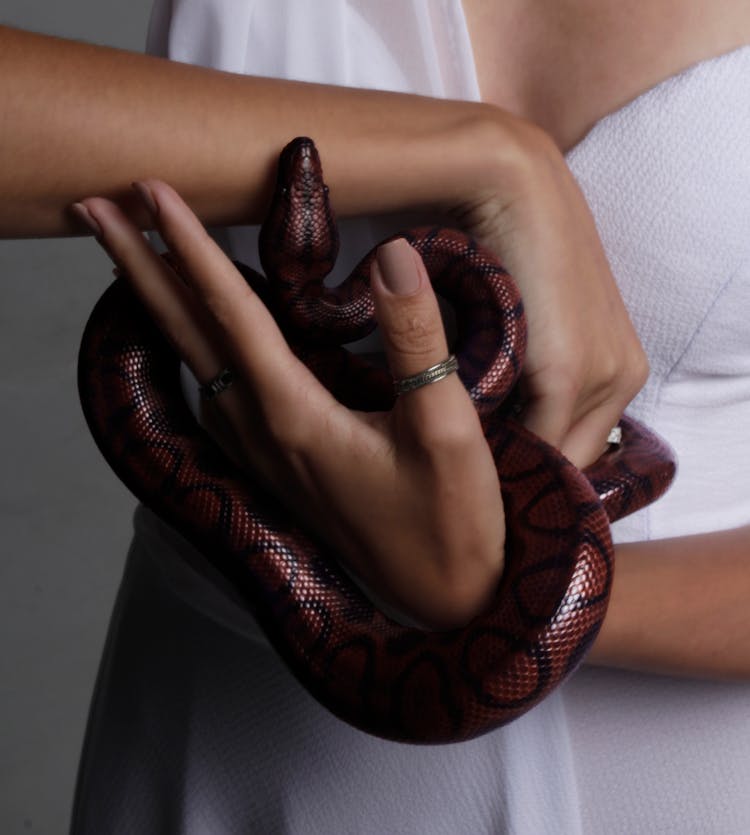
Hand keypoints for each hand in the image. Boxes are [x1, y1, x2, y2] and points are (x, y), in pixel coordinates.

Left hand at [73, 183, 504, 629]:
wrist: (446, 598)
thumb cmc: (452, 522)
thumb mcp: (447, 429)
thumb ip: (417, 340)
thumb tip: (393, 254)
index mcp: (296, 416)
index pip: (231, 313)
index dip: (191, 247)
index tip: (150, 191)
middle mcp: (264, 432)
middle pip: (185, 334)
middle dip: (138, 267)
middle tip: (92, 209)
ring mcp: (266, 453)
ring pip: (195, 362)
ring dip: (159, 305)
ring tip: (132, 259)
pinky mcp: (281, 465)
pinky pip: (217, 392)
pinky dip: (192, 348)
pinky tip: (195, 340)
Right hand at [450, 119, 647, 466]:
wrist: (511, 189)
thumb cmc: (513, 249)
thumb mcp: (531, 325)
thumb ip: (529, 374)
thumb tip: (494, 423)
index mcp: (622, 366)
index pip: (580, 444)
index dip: (535, 465)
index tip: (491, 476)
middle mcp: (624, 376)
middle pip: (571, 458)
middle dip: (526, 473)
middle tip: (475, 479)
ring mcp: (602, 375)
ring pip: (553, 454)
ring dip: (509, 465)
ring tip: (463, 468)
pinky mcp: (568, 372)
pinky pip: (534, 439)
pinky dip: (498, 451)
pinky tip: (462, 452)